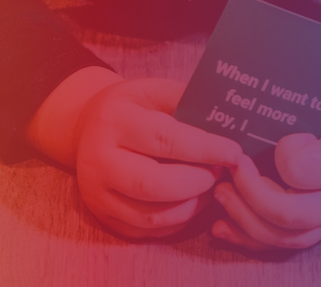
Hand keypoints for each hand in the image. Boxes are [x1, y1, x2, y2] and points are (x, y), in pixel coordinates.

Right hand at [74, 78, 243, 238]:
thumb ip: (185, 101)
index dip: (204, 148)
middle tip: (220, 172)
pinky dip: (176, 220)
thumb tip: (225, 119)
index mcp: (112, 119)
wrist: (86, 128)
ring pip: (151, 216)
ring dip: (191, 205)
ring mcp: (97, 193)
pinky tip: (190, 201)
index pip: (164, 139)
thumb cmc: (129, 107)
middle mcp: (98, 159)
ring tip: (208, 187)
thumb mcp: (151, 90)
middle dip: (197, 182)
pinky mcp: (102, 217)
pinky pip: (147, 230)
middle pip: (154, 184)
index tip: (234, 152)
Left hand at [211, 66, 320, 250]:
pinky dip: (248, 238)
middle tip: (229, 167)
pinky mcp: (319, 230)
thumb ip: (298, 93)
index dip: (282, 154)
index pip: (304, 169)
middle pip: (289, 213)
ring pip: (283, 237)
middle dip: (249, 193)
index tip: (278, 135)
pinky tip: (221, 226)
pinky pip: (282, 246)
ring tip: (220, 192)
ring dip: (243, 217)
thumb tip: (248, 76)